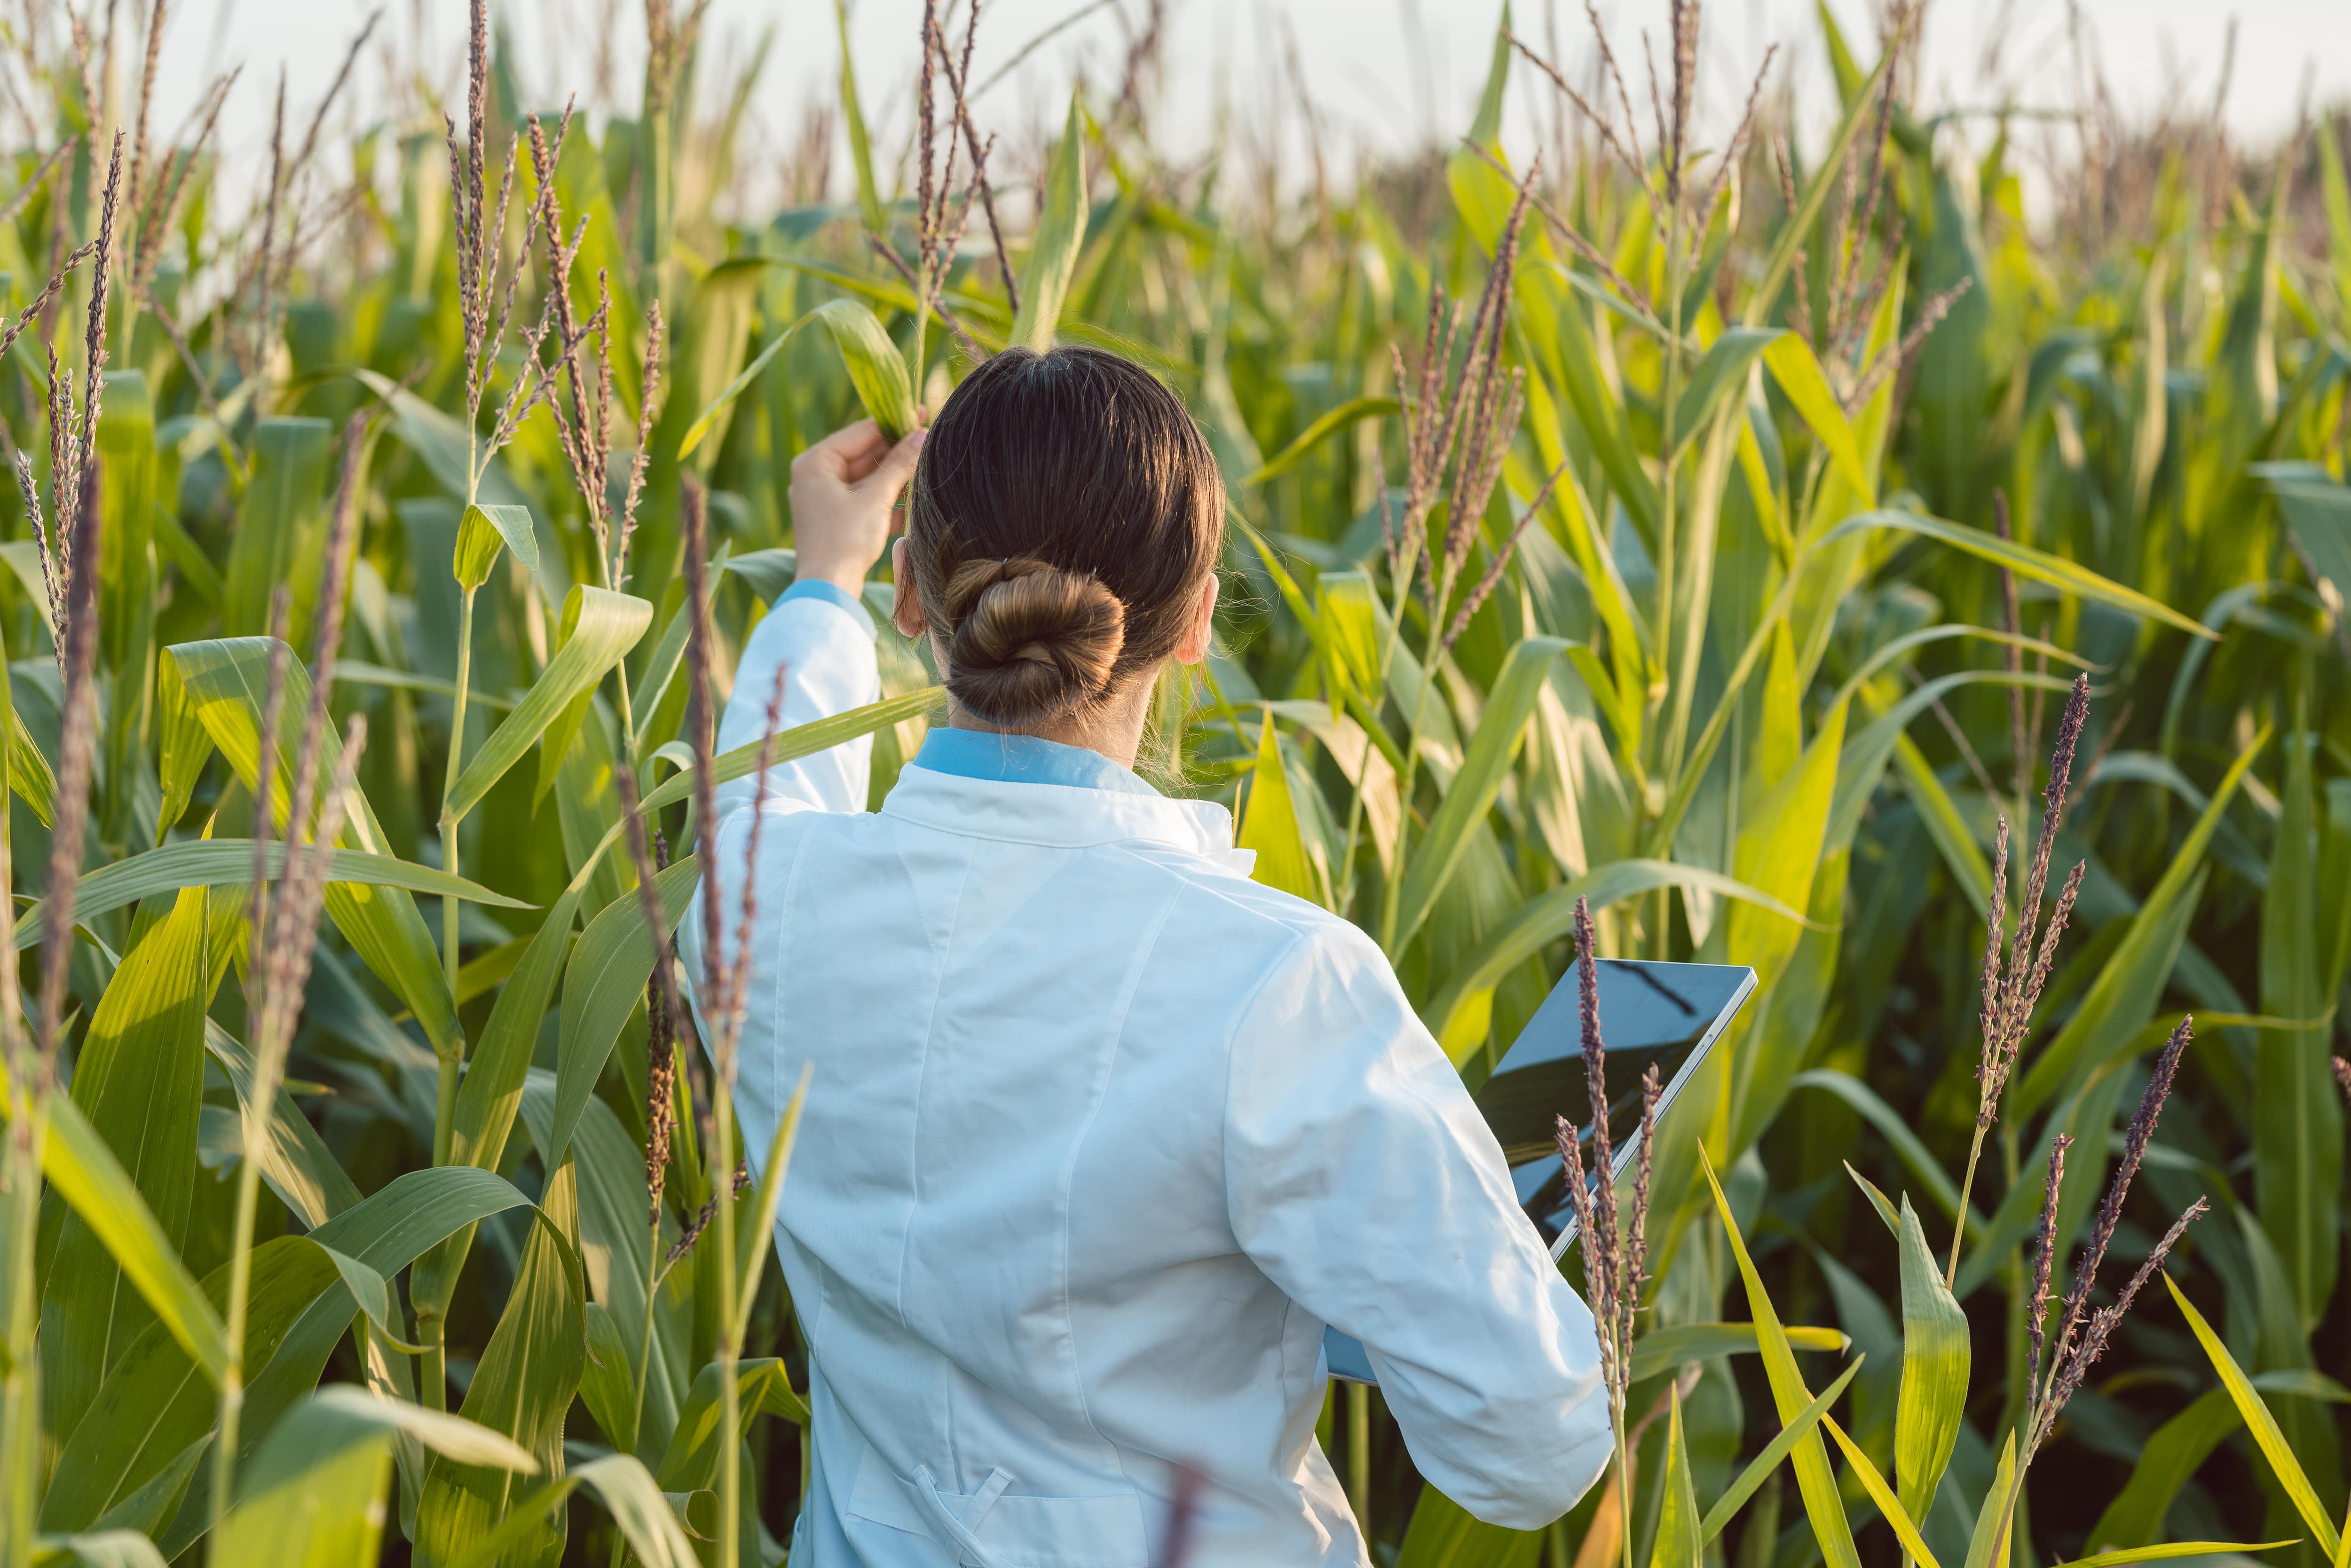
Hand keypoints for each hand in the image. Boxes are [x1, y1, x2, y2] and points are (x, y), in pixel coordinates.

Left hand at [788, 419, 925, 592]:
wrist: (828, 589)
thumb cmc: (845, 540)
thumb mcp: (876, 498)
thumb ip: (899, 464)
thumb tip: (922, 433)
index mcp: (815, 462)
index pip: (861, 433)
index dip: (894, 425)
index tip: (922, 415)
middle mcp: (814, 476)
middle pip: (863, 455)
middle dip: (896, 453)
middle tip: (928, 441)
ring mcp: (823, 499)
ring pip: (866, 479)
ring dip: (894, 478)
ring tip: (925, 470)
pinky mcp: (834, 519)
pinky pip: (863, 500)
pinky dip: (885, 501)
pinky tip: (911, 503)